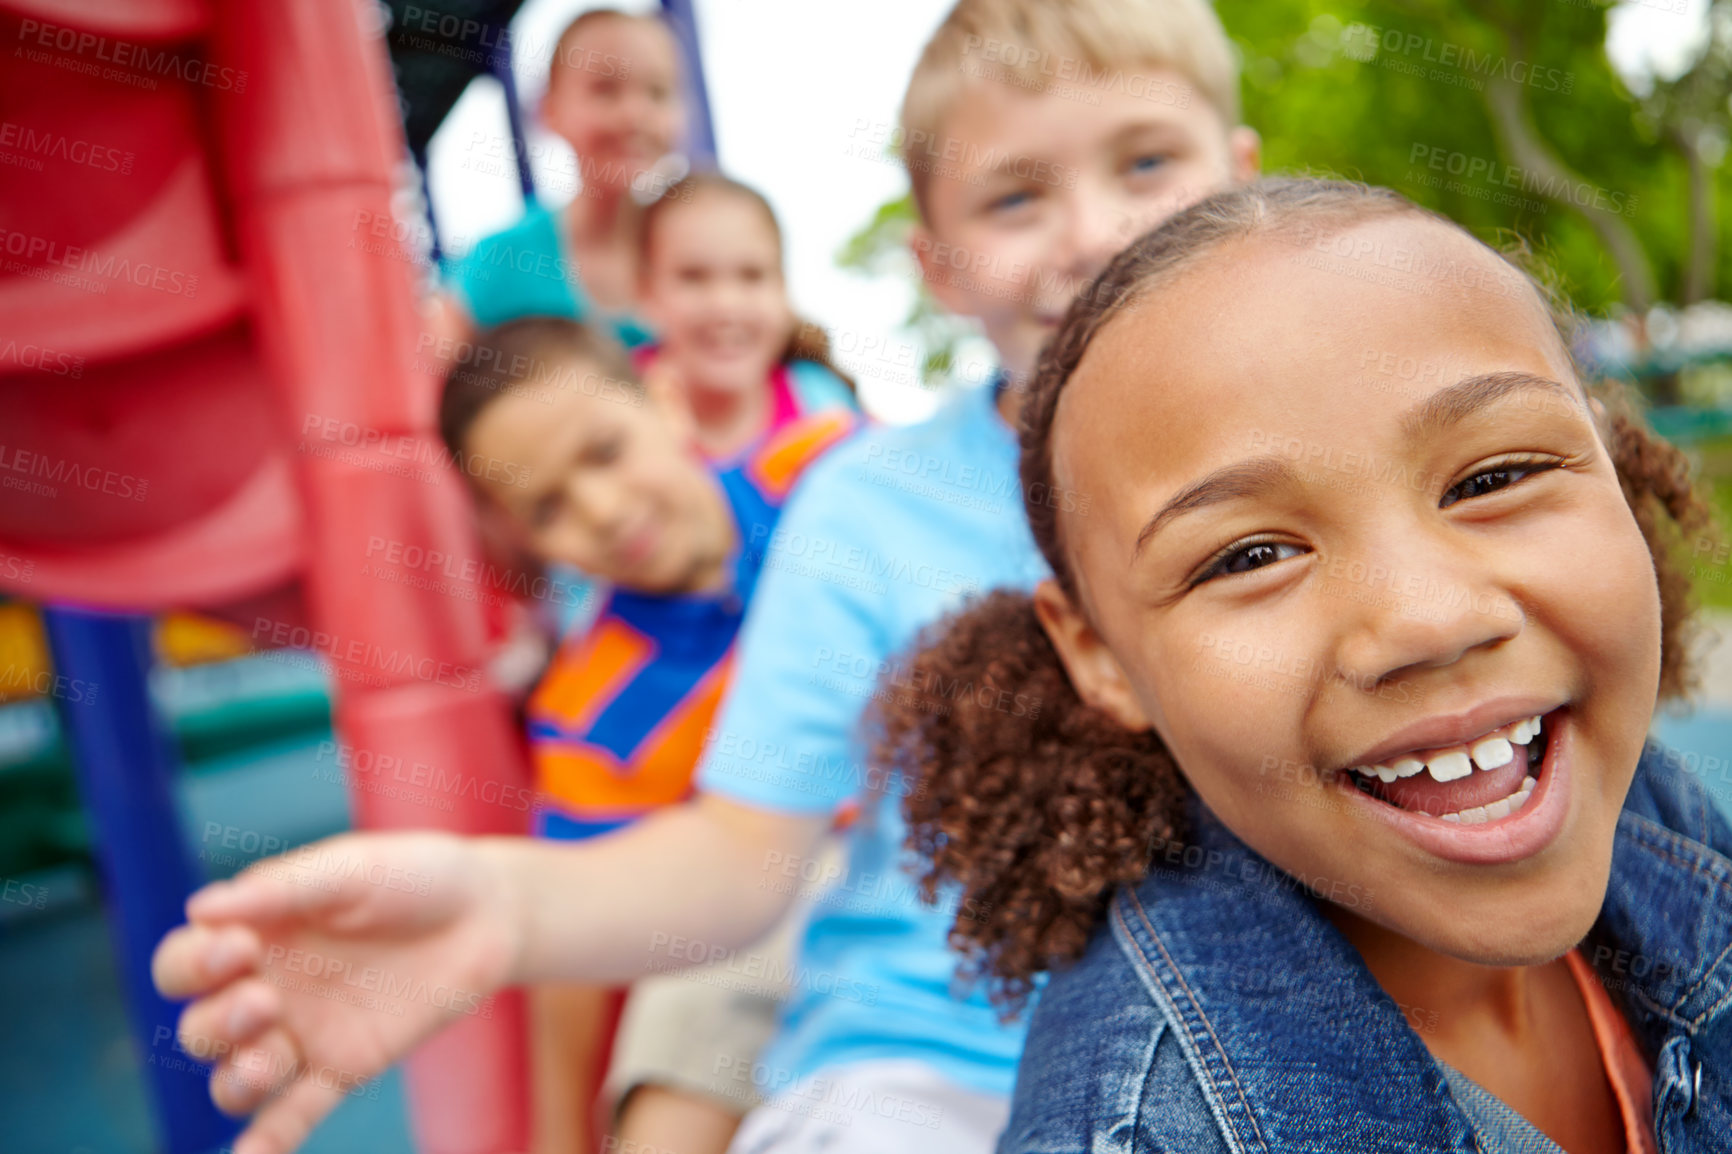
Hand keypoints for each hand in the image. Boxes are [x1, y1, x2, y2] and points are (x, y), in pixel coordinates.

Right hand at [152, 832, 520, 1153]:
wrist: (486, 914)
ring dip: (237, 1080)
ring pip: (237, 1079)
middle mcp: (264, 989)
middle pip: (199, 1029)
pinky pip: (294, 1114)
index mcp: (252, 934)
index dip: (193, 965)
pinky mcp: (342, 1068)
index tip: (240, 948)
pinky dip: (268, 1142)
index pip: (183, 964)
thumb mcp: (350, 869)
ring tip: (270, 1061)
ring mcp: (300, 1034)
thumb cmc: (413, 876)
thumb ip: (282, 890)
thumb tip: (200, 908)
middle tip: (265, 1000)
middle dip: (217, 1023)